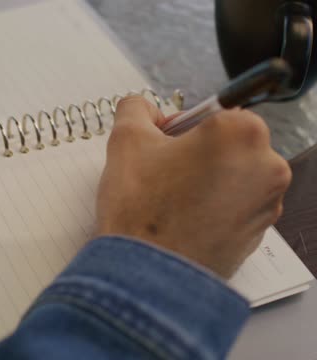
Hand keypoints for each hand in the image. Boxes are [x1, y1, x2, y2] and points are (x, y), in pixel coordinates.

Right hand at [96, 96, 291, 277]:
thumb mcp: (125, 140)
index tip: (162, 145)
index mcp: (242, 134)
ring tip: (168, 201)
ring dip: (202, 181)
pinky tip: (180, 220)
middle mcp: (267, 167)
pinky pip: (232, 206)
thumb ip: (136, 109)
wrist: (146, 274)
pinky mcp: (257, 234)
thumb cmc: (142, 210)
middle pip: (225, 145)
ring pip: (229, 176)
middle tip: (161, 174)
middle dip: (194, 154)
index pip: (212, 113)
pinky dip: (209, 207)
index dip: (182, 127)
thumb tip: (145, 109)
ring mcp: (266, 204)